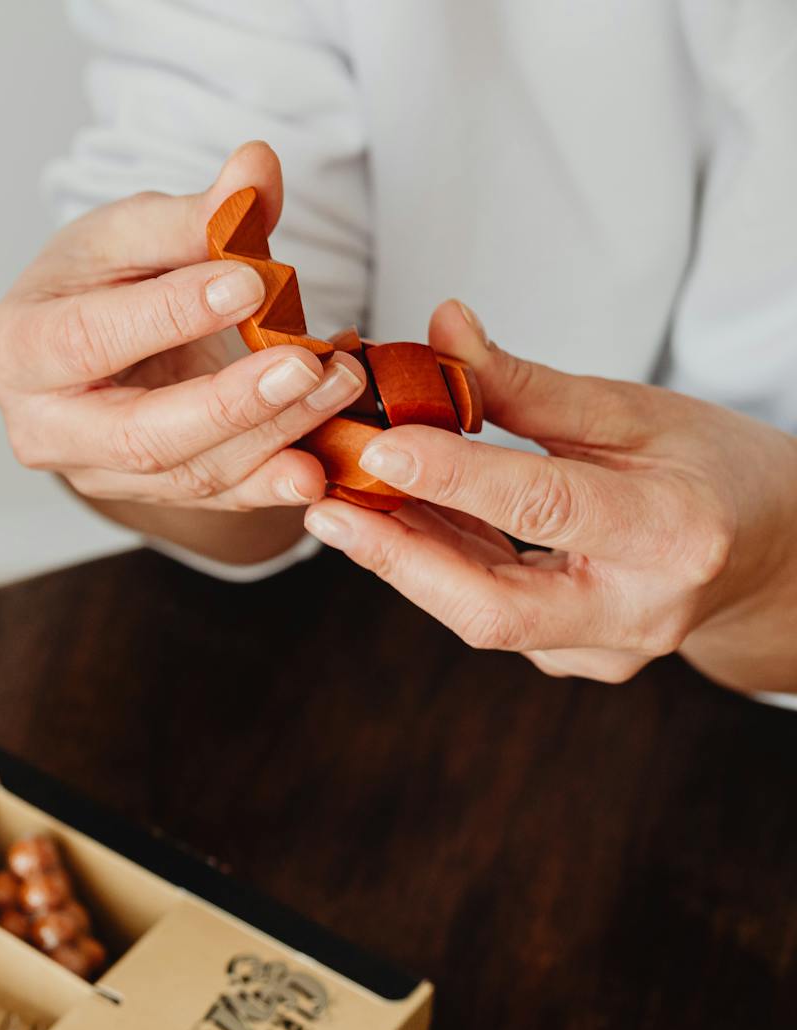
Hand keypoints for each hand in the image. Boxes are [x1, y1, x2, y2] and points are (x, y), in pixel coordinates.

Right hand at [0, 141, 364, 515]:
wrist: (88, 340)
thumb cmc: (94, 281)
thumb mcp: (128, 233)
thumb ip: (191, 212)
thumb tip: (254, 171)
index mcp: (14, 349)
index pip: (87, 339)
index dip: (169, 315)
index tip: (252, 280)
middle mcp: (41, 428)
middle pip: (138, 433)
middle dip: (230, 403)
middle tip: (304, 364)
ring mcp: (93, 474)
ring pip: (186, 473)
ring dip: (272, 434)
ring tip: (337, 383)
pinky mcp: (145, 496)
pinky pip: (214, 499)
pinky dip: (272, 481)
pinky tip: (319, 464)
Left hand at [302, 301, 796, 689]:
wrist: (772, 553)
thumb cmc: (711, 468)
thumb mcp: (636, 410)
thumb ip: (527, 384)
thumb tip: (437, 325)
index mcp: (674, 533)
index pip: (544, 506)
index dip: (455, 479)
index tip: (380, 445)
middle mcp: (638, 610)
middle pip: (491, 604)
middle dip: (397, 556)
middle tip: (321, 507)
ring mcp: (602, 652)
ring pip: (476, 615)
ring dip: (401, 556)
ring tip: (335, 502)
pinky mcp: (570, 660)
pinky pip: (485, 612)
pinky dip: (434, 565)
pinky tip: (389, 522)